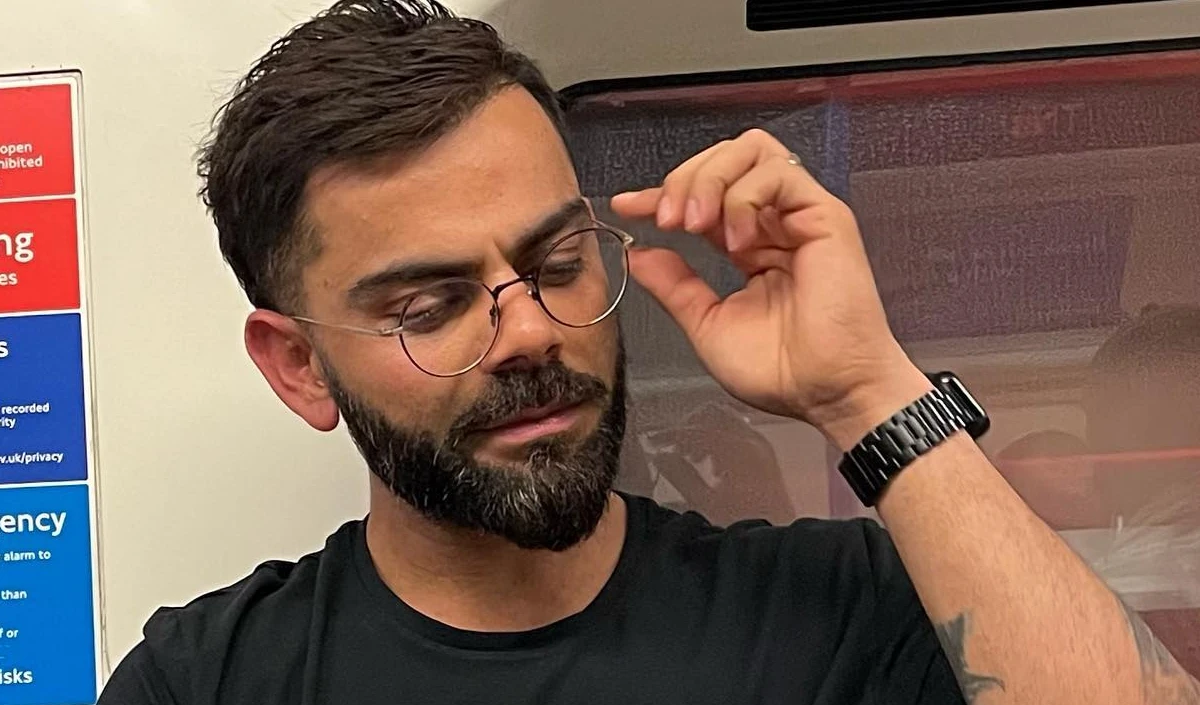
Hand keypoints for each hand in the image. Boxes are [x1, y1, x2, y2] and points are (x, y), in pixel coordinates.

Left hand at [610, 129, 930, 448]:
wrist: (827, 394)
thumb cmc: (783, 371)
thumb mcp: (707, 324)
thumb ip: (674, 285)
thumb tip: (638, 253)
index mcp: (748, 245)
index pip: (702, 196)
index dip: (662, 192)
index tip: (627, 206)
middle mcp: (774, 223)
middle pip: (726, 157)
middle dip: (685, 179)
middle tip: (666, 220)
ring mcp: (800, 216)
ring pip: (751, 150)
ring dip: (710, 179)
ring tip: (694, 225)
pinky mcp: (825, 216)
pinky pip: (778, 173)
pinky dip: (743, 197)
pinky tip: (736, 240)